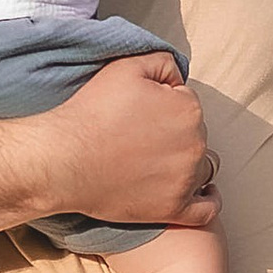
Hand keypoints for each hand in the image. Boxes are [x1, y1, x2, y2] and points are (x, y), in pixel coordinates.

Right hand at [39, 53, 218, 229]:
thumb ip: (162, 62)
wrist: (64, 160)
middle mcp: (195, 144)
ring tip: (155, 162)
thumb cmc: (91, 114)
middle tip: (138, 137)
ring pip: (200, 167)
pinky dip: (208, 200)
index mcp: (188, 109)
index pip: (186, 103)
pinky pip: (207, 209)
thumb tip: (178, 77)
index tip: (139, 113)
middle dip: (173, 134)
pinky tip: (203, 193)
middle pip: (194, 135)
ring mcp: (186, 180)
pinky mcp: (174, 209)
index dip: (162, 105)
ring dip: (186, 163)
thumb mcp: (125, 67)